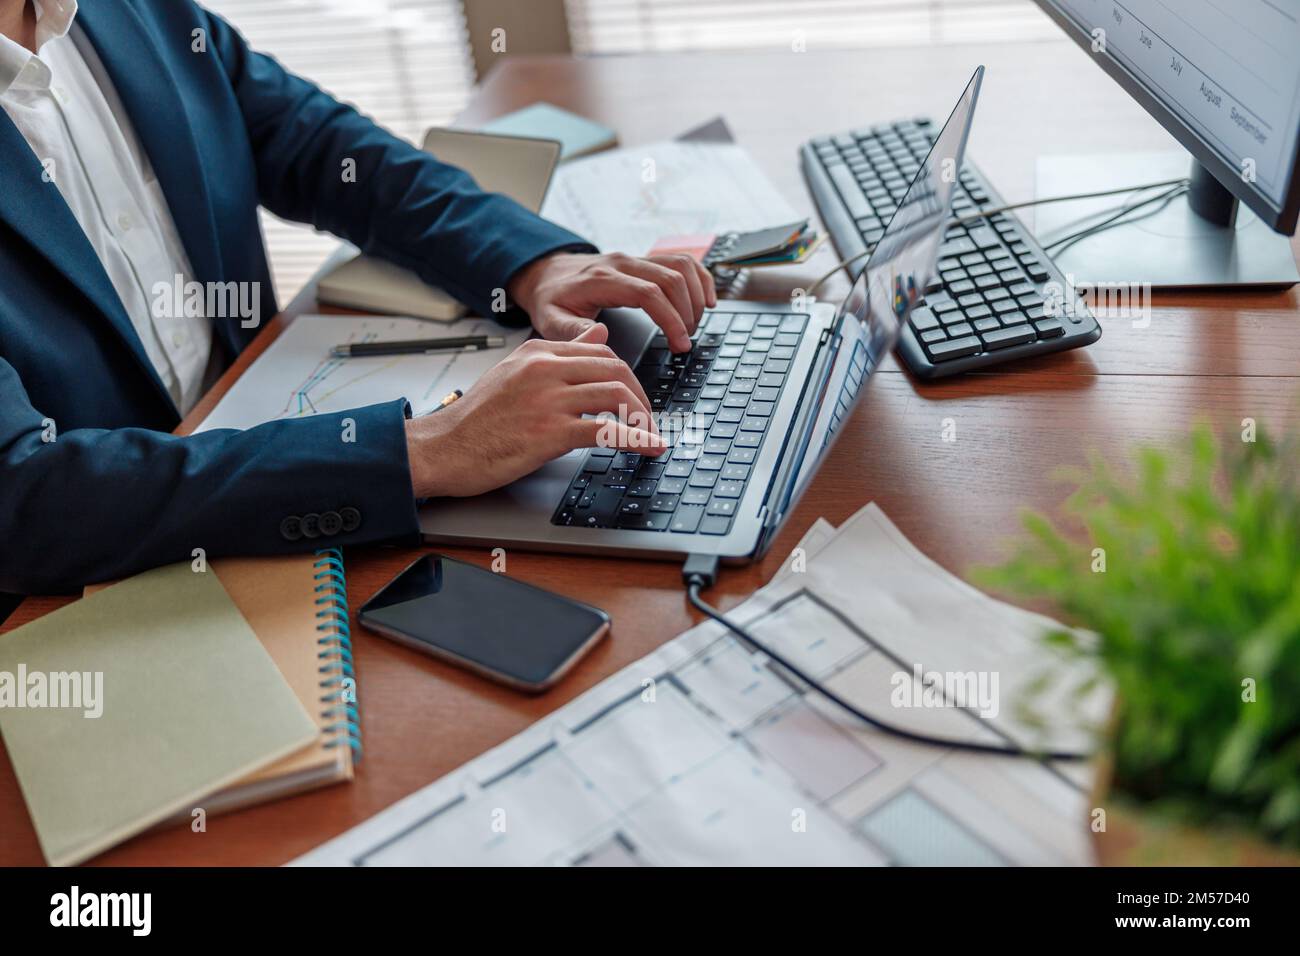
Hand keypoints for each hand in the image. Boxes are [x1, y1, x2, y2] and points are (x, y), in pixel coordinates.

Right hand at [405, 325, 667, 497]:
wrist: (442, 448)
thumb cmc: (475, 419)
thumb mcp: (514, 372)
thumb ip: (556, 354)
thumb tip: (598, 333)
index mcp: (537, 351)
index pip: (600, 351)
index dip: (626, 375)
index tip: (634, 397)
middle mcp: (545, 368)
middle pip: (615, 368)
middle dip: (640, 395)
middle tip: (647, 418)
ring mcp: (548, 399)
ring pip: (616, 394)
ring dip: (642, 417)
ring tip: (650, 434)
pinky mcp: (550, 432)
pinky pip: (607, 430)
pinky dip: (636, 439)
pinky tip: (650, 447)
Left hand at [507, 251, 716, 352]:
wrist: (546, 273)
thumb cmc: (551, 299)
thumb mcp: (550, 320)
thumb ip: (572, 331)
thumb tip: (601, 336)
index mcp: (602, 280)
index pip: (648, 293)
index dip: (671, 318)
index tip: (680, 343)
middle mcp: (623, 264)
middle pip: (671, 279)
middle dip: (687, 313)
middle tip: (685, 342)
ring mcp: (635, 259)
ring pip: (680, 266)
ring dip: (695, 295)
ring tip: (693, 325)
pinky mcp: (644, 260)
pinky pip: (680, 260)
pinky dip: (699, 278)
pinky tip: (706, 299)